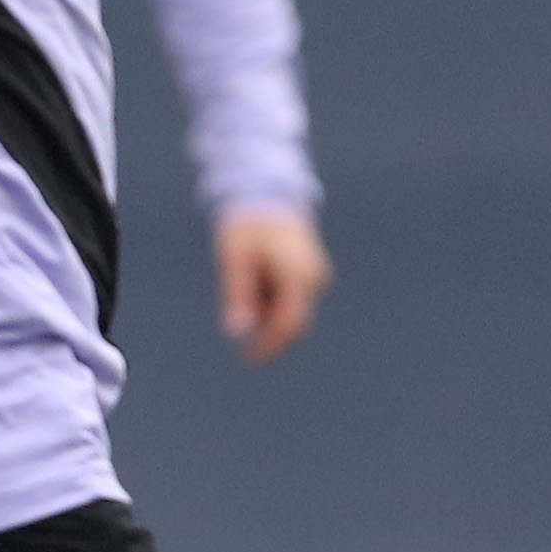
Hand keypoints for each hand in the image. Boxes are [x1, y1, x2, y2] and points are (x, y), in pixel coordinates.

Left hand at [214, 206, 330, 363]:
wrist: (267, 191)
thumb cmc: (247, 225)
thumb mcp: (235, 259)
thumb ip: (237, 296)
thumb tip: (237, 333)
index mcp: (298, 275)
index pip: (290, 323)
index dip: (271, 346)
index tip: (251, 359)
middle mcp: (314, 278)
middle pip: (294, 321)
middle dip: (268, 333)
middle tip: (240, 332)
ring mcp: (315, 275)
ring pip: (292, 311)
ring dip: (268, 314)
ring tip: (243, 283)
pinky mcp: (310, 273)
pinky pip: (292, 298)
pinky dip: (272, 301)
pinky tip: (255, 279)